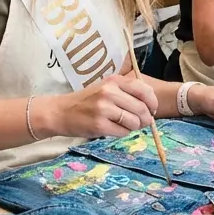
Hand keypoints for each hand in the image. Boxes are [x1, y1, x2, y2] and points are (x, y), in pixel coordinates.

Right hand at [41, 75, 156, 138]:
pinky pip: (123, 132)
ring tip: (123, 125)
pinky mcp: (99, 125)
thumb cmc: (87, 101)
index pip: (144, 90)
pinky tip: (113, 129)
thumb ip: (126, 92)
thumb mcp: (106, 88)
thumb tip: (151, 106)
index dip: (152, 102)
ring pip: (134, 122)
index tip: (152, 110)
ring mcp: (103, 109)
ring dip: (133, 127)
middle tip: (141, 123)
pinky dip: (122, 133)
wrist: (60, 112)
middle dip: (145, 119)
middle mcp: (109, 92)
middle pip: (141, 109)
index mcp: (114, 81)